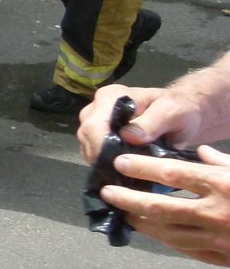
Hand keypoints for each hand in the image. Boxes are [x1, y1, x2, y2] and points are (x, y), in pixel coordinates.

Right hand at [79, 83, 205, 161]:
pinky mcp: (97, 137)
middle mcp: (96, 108)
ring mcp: (95, 123)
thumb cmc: (179, 109)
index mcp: (110, 97)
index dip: (100, 145)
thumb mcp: (172, 112)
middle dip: (101, 156)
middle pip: (86, 136)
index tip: (117, 164)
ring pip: (86, 146)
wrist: (182, 113)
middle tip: (125, 171)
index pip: (94, 124)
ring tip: (125, 171)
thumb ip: (152, 122)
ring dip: (103, 161)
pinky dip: (104, 163)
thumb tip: (129, 137)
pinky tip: (122, 168)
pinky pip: (92, 153)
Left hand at [99, 144, 229, 264]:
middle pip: (160, 208)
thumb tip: (201, 152)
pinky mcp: (223, 258)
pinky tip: (155, 233)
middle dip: (128, 199)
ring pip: (168, 234)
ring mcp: (218, 239)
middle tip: (107, 192)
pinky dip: (168, 240)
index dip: (143, 168)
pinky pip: (187, 250)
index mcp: (222, 185)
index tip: (120, 163)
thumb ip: (223, 162)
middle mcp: (215, 213)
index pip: (173, 174)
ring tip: (124, 214)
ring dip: (142, 224)